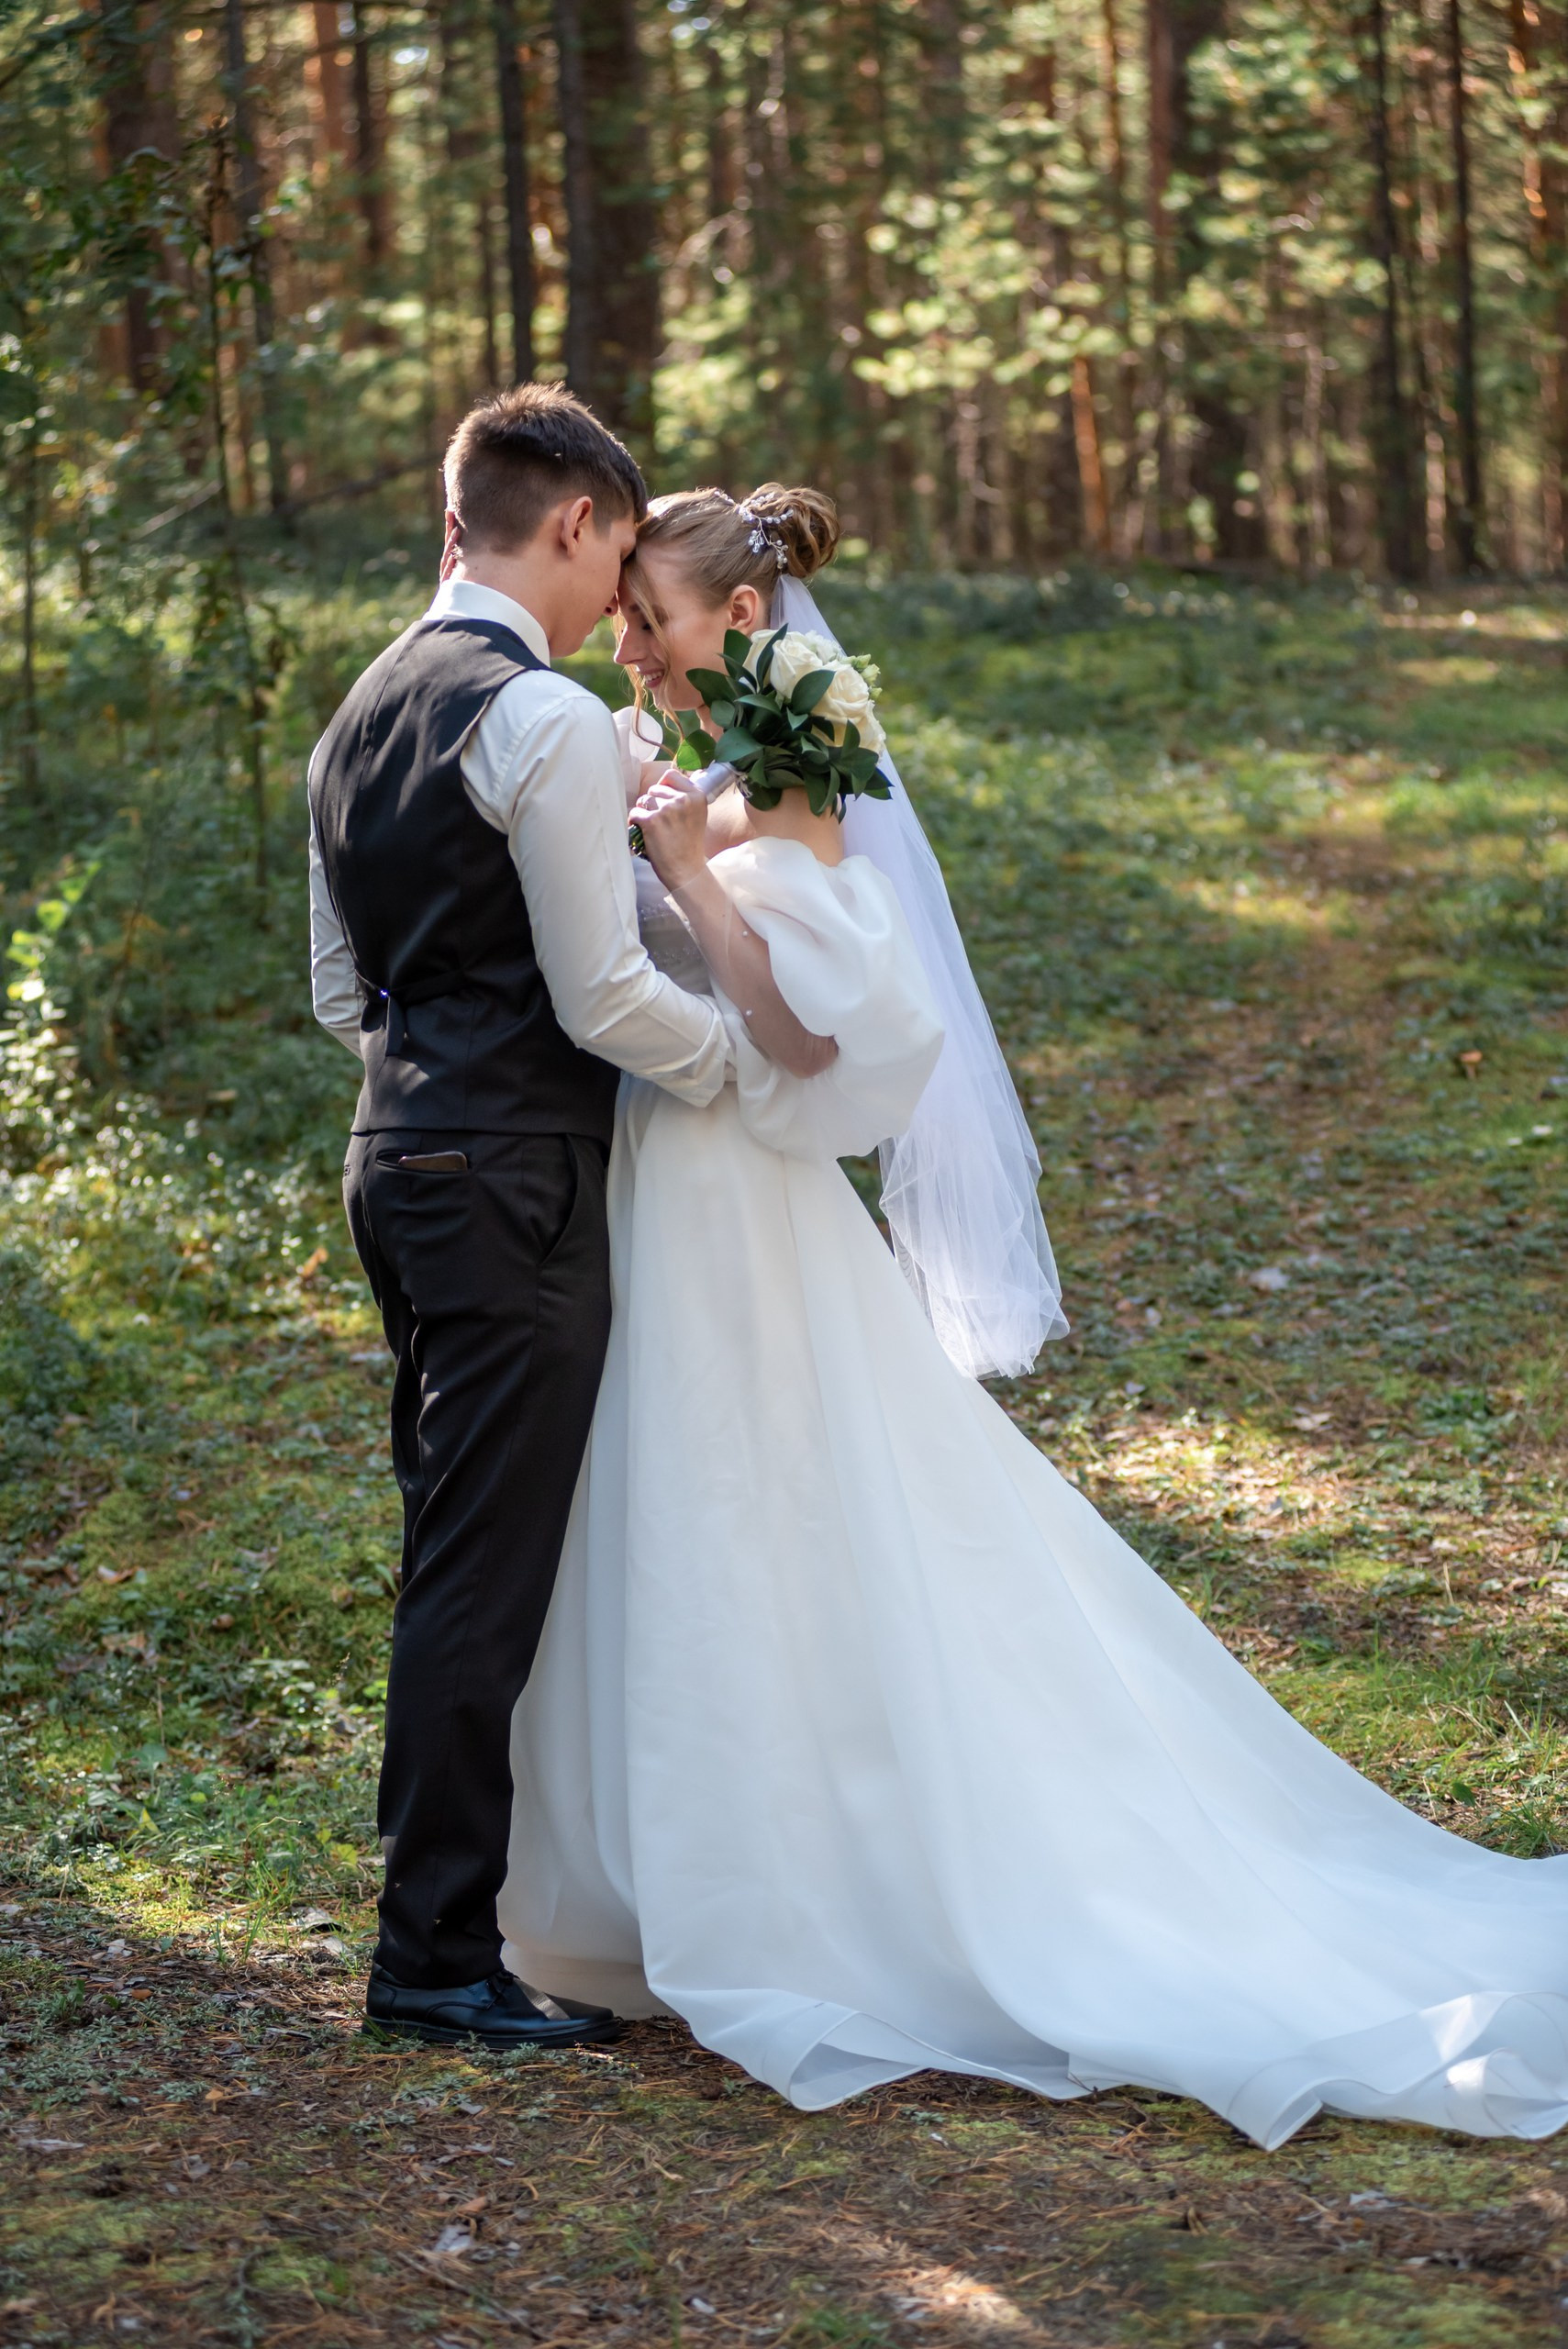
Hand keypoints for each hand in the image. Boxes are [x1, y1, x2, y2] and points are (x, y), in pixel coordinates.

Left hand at [633, 770, 709, 891]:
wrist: (687, 871)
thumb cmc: (689, 845)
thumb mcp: (696, 815)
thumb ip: (685, 798)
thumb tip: (663, 784)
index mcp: (697, 796)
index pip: (671, 775)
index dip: (662, 787)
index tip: (662, 800)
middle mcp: (683, 799)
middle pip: (655, 789)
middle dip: (652, 802)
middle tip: (658, 821)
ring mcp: (667, 809)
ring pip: (644, 800)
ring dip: (643, 812)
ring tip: (650, 827)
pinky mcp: (652, 821)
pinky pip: (635, 813)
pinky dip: (634, 822)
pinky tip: (642, 832)